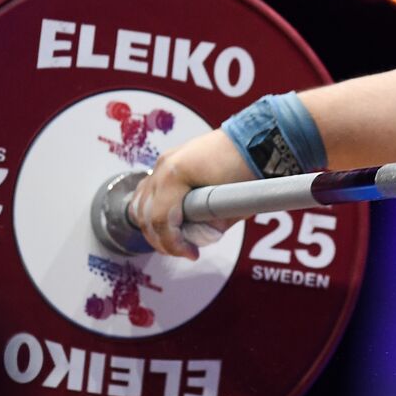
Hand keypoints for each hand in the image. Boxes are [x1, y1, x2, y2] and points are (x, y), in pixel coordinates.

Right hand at [127, 128, 253, 259]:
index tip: (192, 254)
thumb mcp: (231, 204)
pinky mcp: (168, 162)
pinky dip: (151, 209)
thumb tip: (197, 240)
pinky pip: (148, 190)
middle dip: (162, 239)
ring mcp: (163, 162)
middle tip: (184, 251)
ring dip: (153, 226)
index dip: (174, 244)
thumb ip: (211, 227)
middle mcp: (163, 166)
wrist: (255, 141)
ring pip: (140, 203)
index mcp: (176, 174)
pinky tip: (165, 222)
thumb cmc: (246, 166)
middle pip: (145, 214)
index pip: (160, 220)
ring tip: (174, 240)